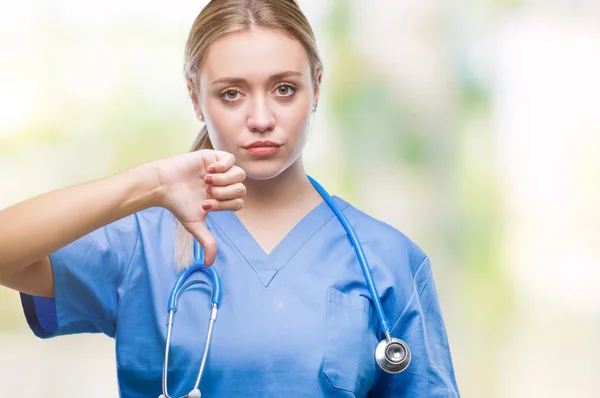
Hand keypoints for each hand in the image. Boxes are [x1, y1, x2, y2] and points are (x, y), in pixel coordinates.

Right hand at [154, 149, 245, 265]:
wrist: (163, 185)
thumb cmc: (178, 204)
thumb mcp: (195, 225)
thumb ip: (207, 242)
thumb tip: (209, 264)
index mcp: (222, 198)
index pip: (238, 203)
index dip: (225, 205)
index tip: (206, 205)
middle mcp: (224, 184)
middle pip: (242, 189)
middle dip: (225, 194)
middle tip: (206, 193)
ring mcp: (220, 170)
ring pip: (239, 174)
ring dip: (224, 180)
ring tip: (206, 181)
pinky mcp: (213, 156)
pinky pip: (230, 159)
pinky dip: (223, 166)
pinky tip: (208, 171)